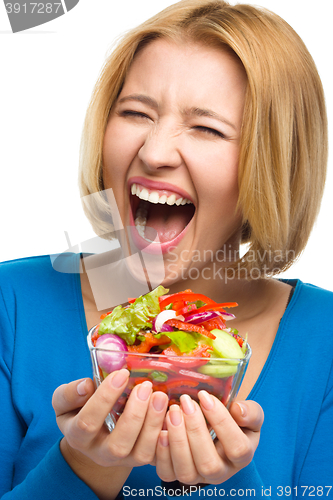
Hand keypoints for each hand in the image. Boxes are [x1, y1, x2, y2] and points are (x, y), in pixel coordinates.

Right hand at [52, 369, 167, 468]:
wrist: (91, 437)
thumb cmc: (78, 411)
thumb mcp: (65, 401)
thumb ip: (69, 394)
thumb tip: (87, 386)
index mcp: (77, 436)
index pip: (88, 422)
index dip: (105, 398)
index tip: (122, 373)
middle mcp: (99, 453)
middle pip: (118, 444)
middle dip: (135, 415)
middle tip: (146, 386)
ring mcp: (122, 460)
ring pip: (141, 452)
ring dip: (153, 423)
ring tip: (160, 396)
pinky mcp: (140, 459)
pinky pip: (156, 455)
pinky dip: (165, 434)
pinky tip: (169, 412)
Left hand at [155, 391, 263, 484]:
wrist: (215, 429)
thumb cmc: (234, 420)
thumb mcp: (250, 414)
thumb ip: (251, 412)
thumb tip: (238, 410)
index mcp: (242, 456)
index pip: (237, 448)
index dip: (221, 422)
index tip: (205, 396)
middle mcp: (221, 472)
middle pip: (209, 464)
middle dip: (195, 430)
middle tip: (185, 402)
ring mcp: (198, 476)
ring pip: (187, 472)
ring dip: (178, 441)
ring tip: (173, 412)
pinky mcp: (177, 474)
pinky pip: (168, 473)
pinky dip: (162, 453)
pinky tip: (162, 430)